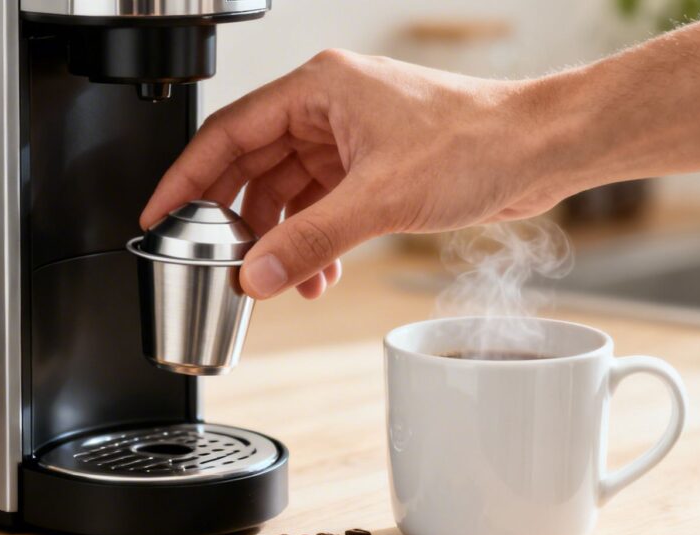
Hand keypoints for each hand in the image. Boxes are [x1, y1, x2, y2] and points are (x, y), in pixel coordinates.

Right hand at [140, 49, 560, 299]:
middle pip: (252, 166)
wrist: (541, 151)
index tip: (158, 214)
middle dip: (235, 220)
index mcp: (318, 89)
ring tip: (277, 280)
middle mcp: (328, 108)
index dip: (186, 177)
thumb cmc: (478, 142)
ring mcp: (349, 138)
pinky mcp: (372, 166)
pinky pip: (320, 206)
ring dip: (280, 240)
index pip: (228, 132)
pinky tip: (317, 274)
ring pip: (287, 192)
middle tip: (213, 260)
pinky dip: (313, 241)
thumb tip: (255, 273)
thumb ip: (310, 240)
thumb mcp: (380, 198)